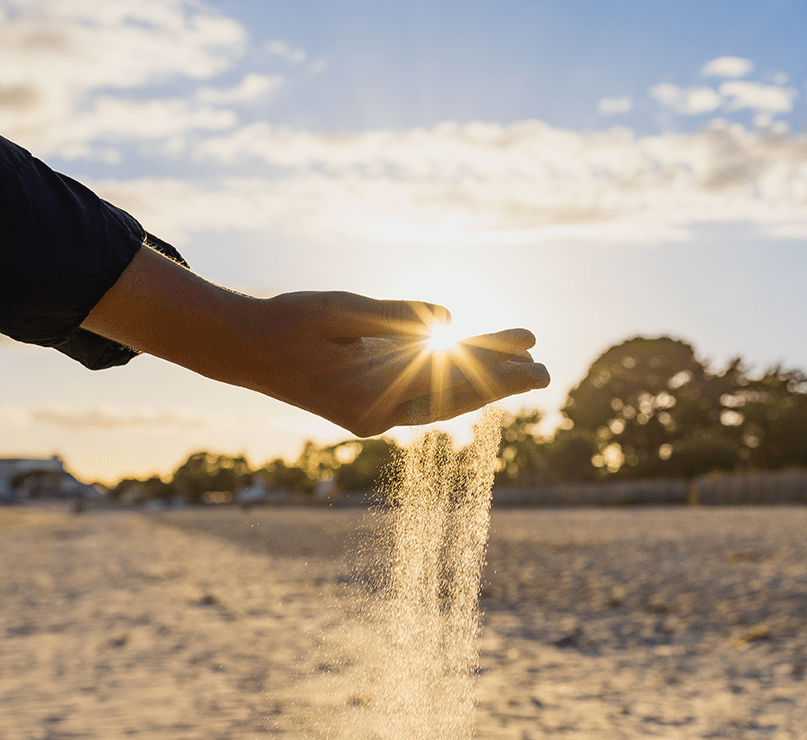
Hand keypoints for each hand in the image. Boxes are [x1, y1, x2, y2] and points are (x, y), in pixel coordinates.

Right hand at [82, 248, 548, 436]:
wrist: (239, 347)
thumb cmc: (286, 324)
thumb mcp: (341, 310)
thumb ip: (395, 316)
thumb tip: (450, 317)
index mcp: (372, 401)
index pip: (449, 388)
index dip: (494, 372)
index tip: (532, 359)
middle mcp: (379, 414)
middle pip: (454, 396)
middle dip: (501, 380)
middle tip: (546, 368)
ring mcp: (376, 409)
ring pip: (441, 391)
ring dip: (481, 372)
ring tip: (524, 354)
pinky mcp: (371, 398)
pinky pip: (423, 386)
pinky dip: (452, 370)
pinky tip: (478, 351)